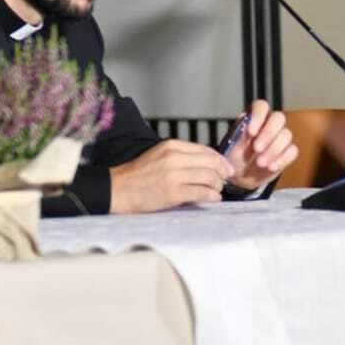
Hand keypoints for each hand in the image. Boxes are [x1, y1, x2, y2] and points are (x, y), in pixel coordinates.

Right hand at [109, 140, 234, 213]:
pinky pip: (201, 192)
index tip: (226, 167)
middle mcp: (174, 158)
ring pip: (209, 177)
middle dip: (222, 172)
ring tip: (218, 190)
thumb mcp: (160, 155)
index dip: (220, 159)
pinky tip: (214, 198)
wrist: (118, 189)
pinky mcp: (173, 192)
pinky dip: (212, 196)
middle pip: (210, 163)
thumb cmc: (139, 174)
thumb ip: (182, 156)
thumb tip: (207, 162)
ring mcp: (174, 175)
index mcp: (172, 146)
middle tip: (225, 179)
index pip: (205, 150)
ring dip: (218, 185)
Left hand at [222, 99, 298, 191]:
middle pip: (278, 118)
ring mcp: (280, 138)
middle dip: (269, 133)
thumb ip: (234, 142)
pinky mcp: (287, 152)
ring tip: (260, 163)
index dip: (258, 116)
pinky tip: (270, 167)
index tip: (251, 132)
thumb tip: (242, 138)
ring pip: (286, 135)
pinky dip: (282, 160)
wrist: (240, 176)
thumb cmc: (233, 158)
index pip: (261, 106)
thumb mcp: (228, 150)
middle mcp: (269, 124)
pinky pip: (292, 151)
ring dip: (273, 150)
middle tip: (257, 149)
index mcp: (254, 118)